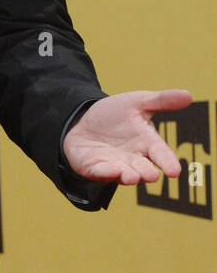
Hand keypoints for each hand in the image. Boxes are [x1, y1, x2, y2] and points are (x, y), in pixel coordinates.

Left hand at [62, 89, 192, 184]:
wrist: (84, 121)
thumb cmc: (116, 115)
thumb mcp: (137, 102)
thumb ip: (161, 101)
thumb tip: (188, 95)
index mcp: (147, 143)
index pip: (161, 154)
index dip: (168, 162)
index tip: (175, 171)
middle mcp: (132, 158)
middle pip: (143, 168)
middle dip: (146, 172)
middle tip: (152, 176)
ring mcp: (114, 165)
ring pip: (123, 173)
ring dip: (128, 176)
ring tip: (133, 177)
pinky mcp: (94, 167)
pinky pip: (100, 171)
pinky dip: (105, 172)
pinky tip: (111, 171)